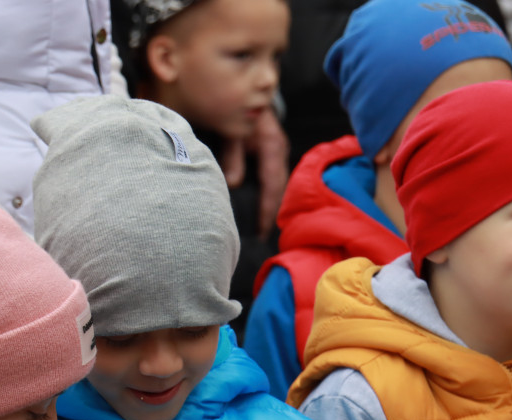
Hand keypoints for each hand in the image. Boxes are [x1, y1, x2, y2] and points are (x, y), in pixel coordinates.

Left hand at [218, 106, 287, 239]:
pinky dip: (268, 194)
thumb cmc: (234, 109)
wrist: (242, 88)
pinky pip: (272, 179)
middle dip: (272, 212)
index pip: (273, 184)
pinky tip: (260, 210)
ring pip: (278, 184)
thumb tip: (233, 184)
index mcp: (272, 144)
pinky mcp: (271, 153)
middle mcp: (279, 150)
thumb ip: (232, 156)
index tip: (261, 231)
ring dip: (271, 205)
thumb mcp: (232, 132)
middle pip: (280, 188)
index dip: (267, 208)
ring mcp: (277, 152)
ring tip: (262, 230)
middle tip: (261, 238)